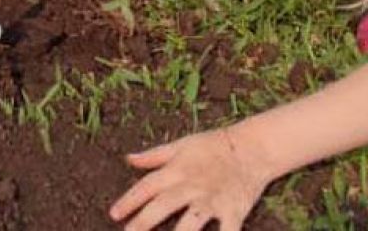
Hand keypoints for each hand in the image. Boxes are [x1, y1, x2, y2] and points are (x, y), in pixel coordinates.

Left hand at [110, 126, 273, 230]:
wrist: (253, 147)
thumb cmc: (214, 146)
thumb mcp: (182, 145)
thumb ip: (154, 156)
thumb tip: (128, 159)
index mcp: (177, 170)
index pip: (147, 186)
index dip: (129, 201)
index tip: (114, 215)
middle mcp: (192, 186)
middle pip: (163, 205)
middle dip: (143, 222)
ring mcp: (213, 200)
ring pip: (191, 222)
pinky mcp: (233, 211)